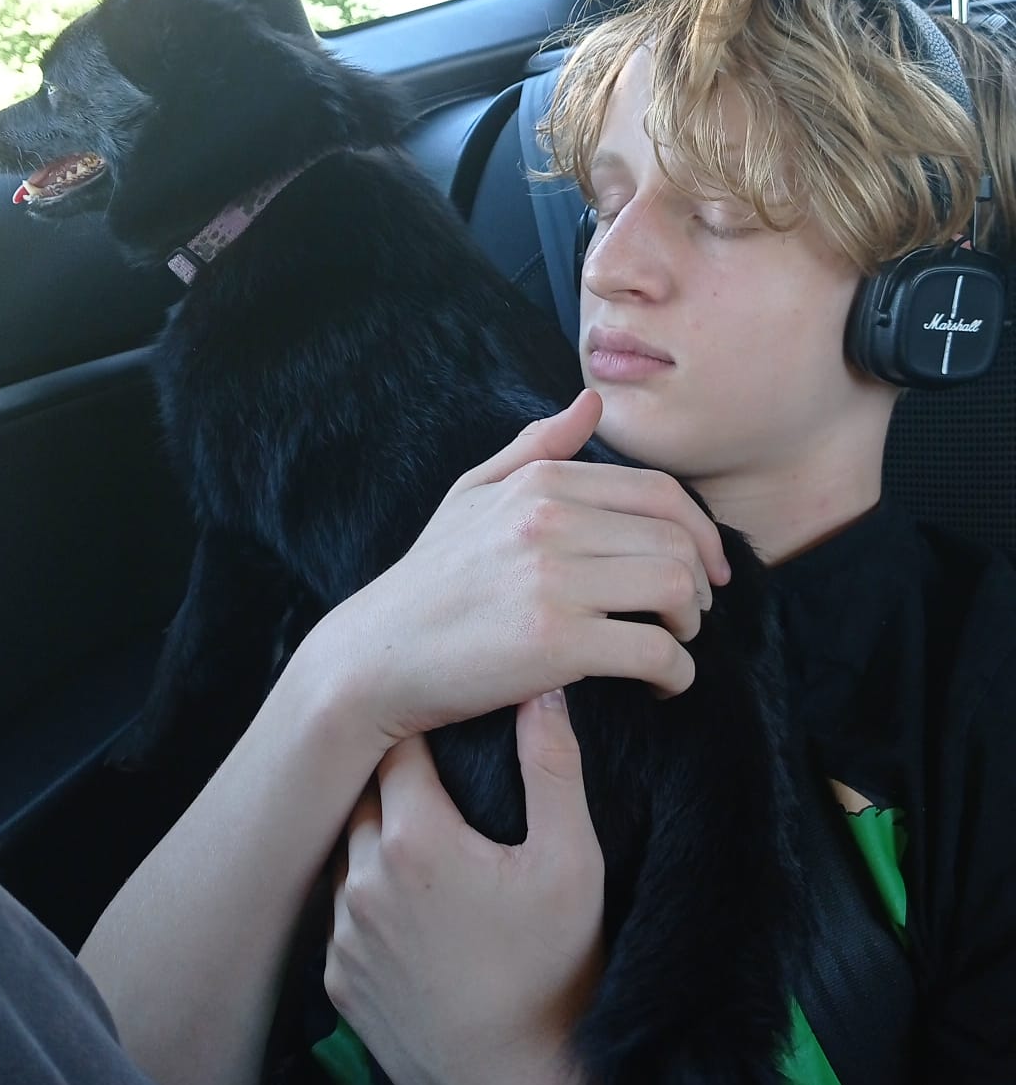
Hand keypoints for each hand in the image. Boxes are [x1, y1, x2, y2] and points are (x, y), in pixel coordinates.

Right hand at [312, 388, 729, 744]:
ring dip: (691, 625)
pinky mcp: (555, 644)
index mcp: (540, 484)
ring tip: (675, 642)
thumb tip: (592, 402)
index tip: (709, 566)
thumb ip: (536, 448)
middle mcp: (550, 522)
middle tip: (693, 613)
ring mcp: (553, 581)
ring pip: (675, 589)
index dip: (702, 531)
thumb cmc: (430, 578)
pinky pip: (653, 651)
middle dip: (701, 582)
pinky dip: (675, 672)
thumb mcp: (471, 495)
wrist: (374, 656)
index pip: (659, 492)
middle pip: (676, 541)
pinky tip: (663, 683)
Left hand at [325, 691, 617, 1084]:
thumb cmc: (554, 973)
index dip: (425, 725)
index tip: (447, 715)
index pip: (398, 744)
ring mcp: (342, 934)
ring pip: (347, 849)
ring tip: (425, 827)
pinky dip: (369, 894)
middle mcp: (362, 878)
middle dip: (397, 773)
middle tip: (438, 766)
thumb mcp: (573, 860)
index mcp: (415, 837)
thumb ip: (553, 765)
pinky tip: (412, 901)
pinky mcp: (337, 980)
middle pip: (364, 791)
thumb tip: (542, 688)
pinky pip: (342, 911)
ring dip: (378, 833)